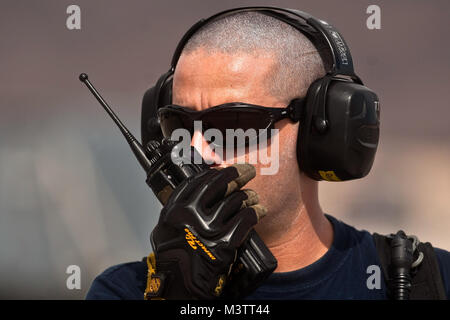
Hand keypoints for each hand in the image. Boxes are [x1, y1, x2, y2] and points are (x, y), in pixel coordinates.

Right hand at [147, 164, 265, 298]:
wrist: (180, 285)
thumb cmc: (174, 258)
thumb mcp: (167, 228)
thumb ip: (180, 208)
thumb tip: (199, 188)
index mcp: (174, 209)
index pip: (199, 181)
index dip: (216, 172)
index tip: (227, 169)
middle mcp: (190, 215)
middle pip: (219, 185)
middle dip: (237, 175)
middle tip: (248, 171)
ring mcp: (207, 228)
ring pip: (235, 200)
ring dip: (248, 196)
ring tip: (254, 197)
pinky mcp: (224, 242)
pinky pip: (245, 219)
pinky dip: (255, 213)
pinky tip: (259, 211)